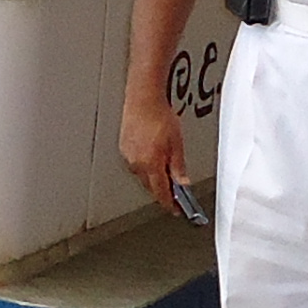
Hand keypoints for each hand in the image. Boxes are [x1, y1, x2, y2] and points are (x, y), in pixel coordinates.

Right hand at [120, 88, 188, 213]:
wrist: (143, 98)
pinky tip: (153, 156)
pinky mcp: (124, 149)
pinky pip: (135, 164)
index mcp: (151, 164)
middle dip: (162, 190)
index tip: (176, 209)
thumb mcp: (177, 144)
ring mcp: (128, 156)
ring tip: (165, 168)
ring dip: (153, 177)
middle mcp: (137, 163)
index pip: (160, 193)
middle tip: (175, 191)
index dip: (169, 204)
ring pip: (142, 176)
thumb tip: (182, 183)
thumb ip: (178, 167)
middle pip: (151, 186)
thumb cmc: (159, 115)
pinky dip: (145, 165)